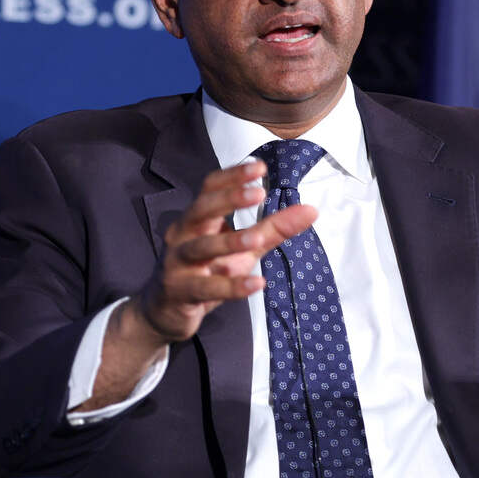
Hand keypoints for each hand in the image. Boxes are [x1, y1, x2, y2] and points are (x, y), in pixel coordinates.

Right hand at [128, 159, 315, 342]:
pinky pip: (206, 287)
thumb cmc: (207, 270)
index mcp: (197, 218)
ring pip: (201, 248)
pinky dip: (232, 286)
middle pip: (202, 210)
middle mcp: (183, 235)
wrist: (166, 311)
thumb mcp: (244, 248)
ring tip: (257, 239)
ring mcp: (177, 263)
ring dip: (229, 242)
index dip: (233, 176)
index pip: (210, 188)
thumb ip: (274, 228)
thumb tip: (312, 210)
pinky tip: (257, 283)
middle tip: (258, 192)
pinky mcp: (180, 291)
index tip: (260, 166)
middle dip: (228, 200)